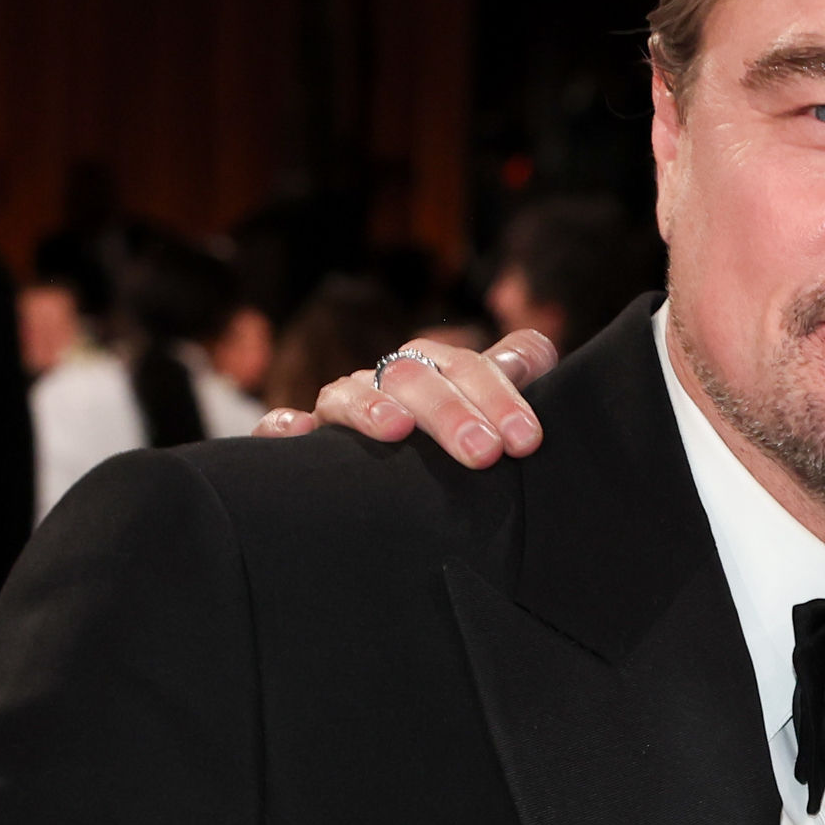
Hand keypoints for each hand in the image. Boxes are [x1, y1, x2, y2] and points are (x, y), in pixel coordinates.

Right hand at [252, 330, 557, 466]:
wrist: (397, 477)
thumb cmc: (455, 439)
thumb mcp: (485, 408)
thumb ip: (513, 376)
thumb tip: (541, 348)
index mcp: (436, 370)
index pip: (468, 367)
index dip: (500, 396)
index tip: (526, 441)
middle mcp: (387, 382)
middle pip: (414, 377)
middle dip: (450, 412)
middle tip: (483, 453)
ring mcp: (343, 409)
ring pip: (350, 394)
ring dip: (373, 407)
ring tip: (397, 430)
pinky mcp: (304, 442)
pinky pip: (282, 428)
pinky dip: (284, 427)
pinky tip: (295, 434)